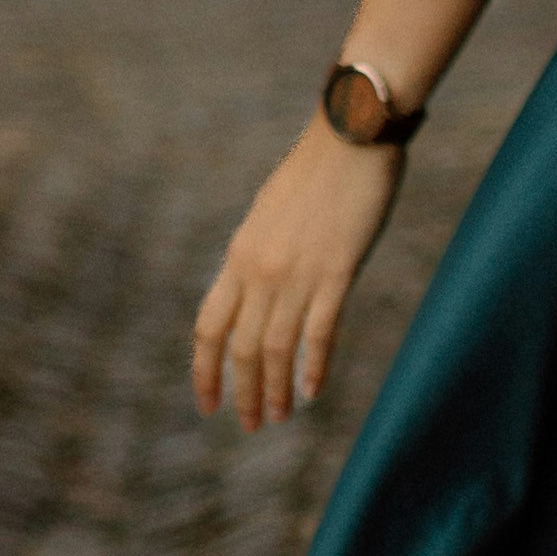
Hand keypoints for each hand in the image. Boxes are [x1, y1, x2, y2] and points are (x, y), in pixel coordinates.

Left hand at [191, 121, 402, 430]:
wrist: (352, 131)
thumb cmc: (316, 171)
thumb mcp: (269, 215)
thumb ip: (258, 257)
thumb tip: (255, 297)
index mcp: (240, 253)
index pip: (209, 326)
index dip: (203, 371)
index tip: (206, 404)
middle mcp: (261, 268)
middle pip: (240, 348)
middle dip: (243, 393)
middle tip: (250, 424)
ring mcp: (298, 272)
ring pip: (276, 349)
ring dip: (276, 391)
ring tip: (279, 417)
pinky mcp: (337, 271)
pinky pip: (319, 332)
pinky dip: (313, 367)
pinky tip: (312, 391)